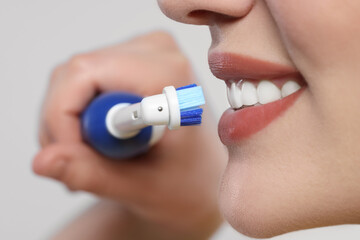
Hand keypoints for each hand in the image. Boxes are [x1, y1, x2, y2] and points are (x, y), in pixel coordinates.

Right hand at [33, 31, 224, 238]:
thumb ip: (91, 173)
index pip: (85, 74)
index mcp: (168, 74)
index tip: (72, 158)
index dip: (63, 118)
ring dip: (69, 126)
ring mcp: (141, 54)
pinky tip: (99, 144)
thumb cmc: (185, 182)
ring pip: (70, 81)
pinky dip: (77, 118)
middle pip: (73, 75)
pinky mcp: (128, 64)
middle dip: (63, 125)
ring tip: (94, 160)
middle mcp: (155, 52)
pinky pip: (80, 84)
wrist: (200, 178)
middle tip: (79, 165)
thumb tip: (43, 160)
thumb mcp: (141, 187)